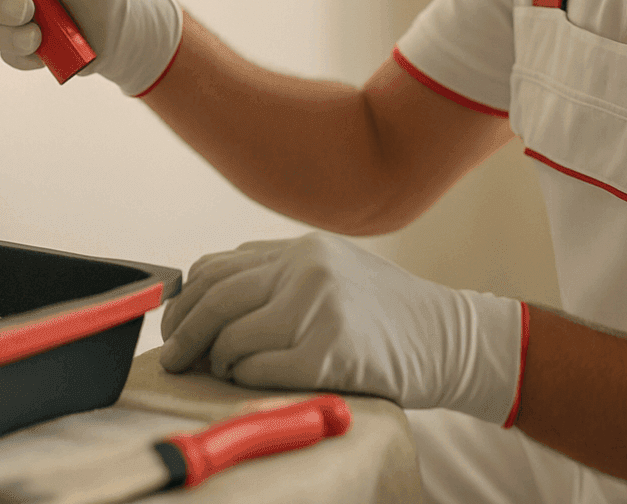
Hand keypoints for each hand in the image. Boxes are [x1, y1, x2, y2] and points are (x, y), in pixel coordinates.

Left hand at [159, 232, 526, 424]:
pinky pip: (258, 368)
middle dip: (184, 333)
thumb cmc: (388, 313)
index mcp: (303, 248)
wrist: (450, 339)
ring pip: (232, 336)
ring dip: (217, 359)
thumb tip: (209, 292)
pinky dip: (243, 377)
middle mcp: (308, 270)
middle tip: (175, 358)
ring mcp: (319, 308)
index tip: (175, 324)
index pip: (217, 267)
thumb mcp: (335, 270)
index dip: (185, 299)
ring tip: (222, 369)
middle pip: (215, 299)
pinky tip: (250, 378)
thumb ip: (280, 274)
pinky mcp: (329, 352)